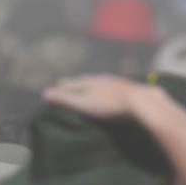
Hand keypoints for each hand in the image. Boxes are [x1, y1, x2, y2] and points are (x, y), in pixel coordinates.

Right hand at [41, 74, 157, 118]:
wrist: (142, 102)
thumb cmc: (110, 105)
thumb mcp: (84, 104)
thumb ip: (65, 99)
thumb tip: (43, 93)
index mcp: (90, 82)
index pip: (72, 83)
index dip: (63, 87)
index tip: (56, 87)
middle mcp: (103, 79)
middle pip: (86, 80)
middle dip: (77, 83)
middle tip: (70, 85)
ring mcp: (118, 82)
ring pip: (102, 82)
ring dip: (94, 85)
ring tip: (91, 88)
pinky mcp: (131, 89)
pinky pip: (116, 87)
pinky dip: (109, 90)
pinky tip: (113, 93)